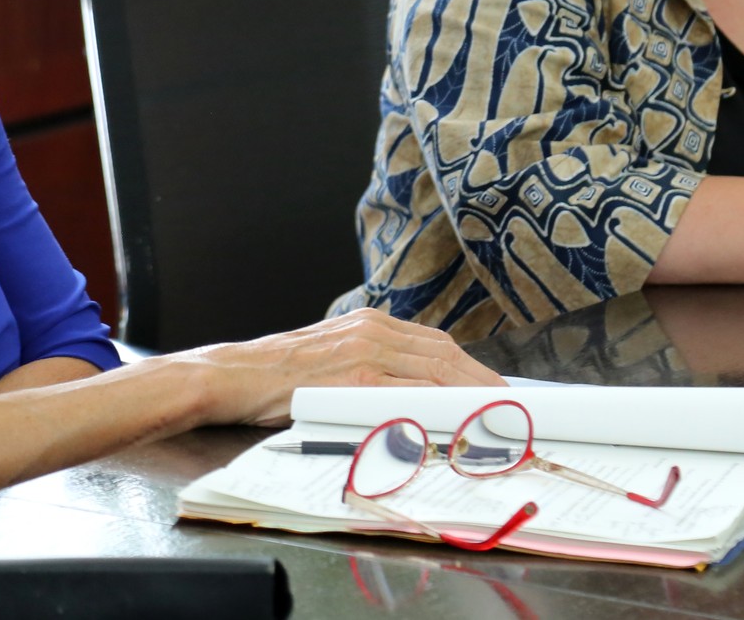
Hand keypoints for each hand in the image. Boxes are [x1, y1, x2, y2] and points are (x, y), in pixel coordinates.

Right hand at [174, 308, 505, 427]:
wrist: (232, 375)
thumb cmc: (274, 377)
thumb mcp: (328, 360)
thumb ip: (368, 369)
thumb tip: (407, 396)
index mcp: (367, 323)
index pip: (434, 343)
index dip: (469, 366)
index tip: (493, 386)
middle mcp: (372, 329)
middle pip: (445, 355)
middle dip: (483, 381)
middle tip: (511, 406)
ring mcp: (366, 352)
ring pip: (437, 371)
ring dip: (474, 394)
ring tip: (500, 416)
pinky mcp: (356, 378)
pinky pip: (412, 393)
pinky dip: (443, 405)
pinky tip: (462, 419)